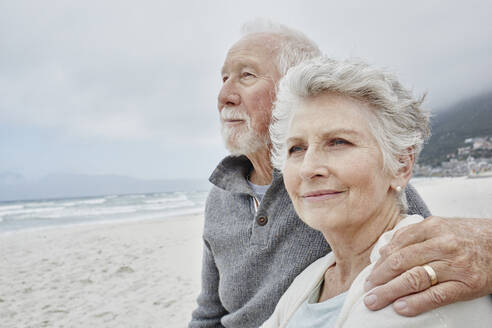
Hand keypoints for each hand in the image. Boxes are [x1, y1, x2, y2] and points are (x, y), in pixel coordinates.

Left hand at [363, 216, 491, 315]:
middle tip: (367, 289)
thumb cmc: (466, 237)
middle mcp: (443, 244)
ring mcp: (455, 265)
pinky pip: (437, 295)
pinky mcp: (468, 284)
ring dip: (391, 291)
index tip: (370, 274)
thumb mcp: (440, 227)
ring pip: (415, 278)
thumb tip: (384, 251)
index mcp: (432, 228)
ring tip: (375, 300)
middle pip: (402, 262)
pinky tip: (400, 307)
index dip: (380, 262)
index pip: (397, 246)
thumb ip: (412, 235)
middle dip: (380, 278)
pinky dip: (416, 303)